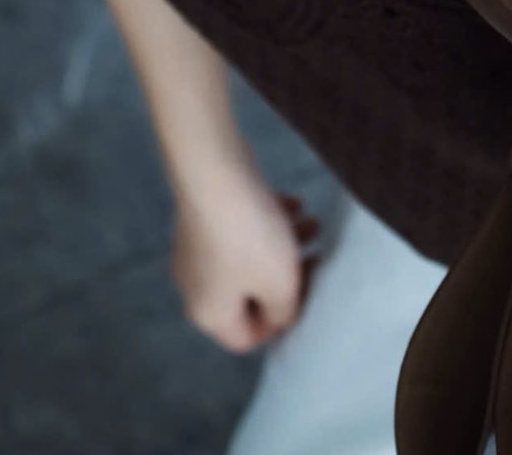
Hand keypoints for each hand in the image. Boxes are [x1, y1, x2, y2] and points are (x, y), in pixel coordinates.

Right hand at [171, 165, 321, 353]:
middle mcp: (195, 288)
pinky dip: (266, 220)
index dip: (281, 324)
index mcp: (210, 314)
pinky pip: (238, 230)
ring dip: (284, 243)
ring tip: (314, 222)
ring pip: (249, 258)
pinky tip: (291, 202)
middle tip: (316, 256)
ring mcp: (196, 250)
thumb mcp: (280, 284)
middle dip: (288, 275)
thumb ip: (285, 311)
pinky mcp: (202, 216)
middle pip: (250, 295)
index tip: (307, 296)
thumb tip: (280, 316)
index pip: (246, 338)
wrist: (214, 173)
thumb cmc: (250, 239)